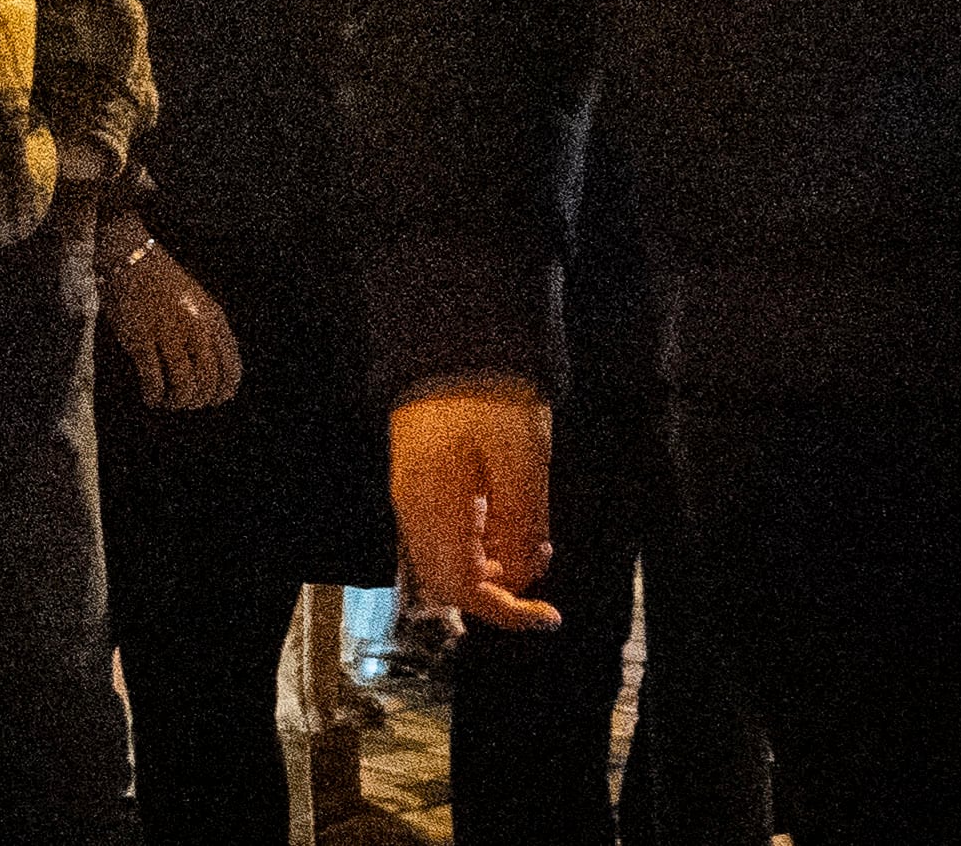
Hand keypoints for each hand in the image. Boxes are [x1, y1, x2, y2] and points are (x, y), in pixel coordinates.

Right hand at [100, 233, 243, 410]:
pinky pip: (154, 380)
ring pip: (184, 386)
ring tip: (168, 402)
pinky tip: (151, 397)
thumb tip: (213, 375)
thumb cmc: (160, 281)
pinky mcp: (140, 338)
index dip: (224, 391)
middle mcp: (195, 327)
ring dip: (177, 402)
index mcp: (212, 318)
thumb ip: (208, 331)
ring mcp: (168, 332)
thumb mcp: (195, 303)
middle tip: (186, 403)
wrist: (128, 256)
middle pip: (208, 381)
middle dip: (198, 400)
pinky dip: (154, 396)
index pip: (230, 368)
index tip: (214, 400)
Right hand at [389, 375, 559, 632]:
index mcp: (435, 506)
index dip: (508, 613)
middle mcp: (413, 508)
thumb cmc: (489, 398)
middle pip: (450, 584)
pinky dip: (478, 541)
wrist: (453, 345)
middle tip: (541, 557)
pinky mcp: (417, 482)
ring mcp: (411, 495)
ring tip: (530, 533)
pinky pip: (444, 533)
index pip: (463, 590)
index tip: (549, 615)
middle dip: (501, 589)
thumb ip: (522, 528)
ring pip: (447, 560)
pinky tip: (504, 514)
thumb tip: (524, 579)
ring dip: (492, 564)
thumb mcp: (523, 464)